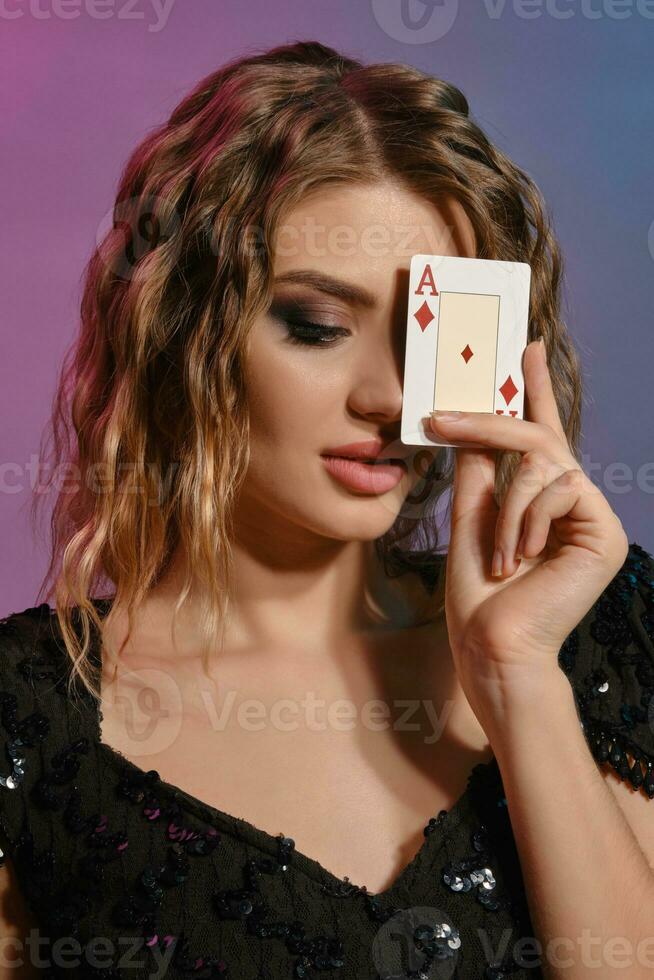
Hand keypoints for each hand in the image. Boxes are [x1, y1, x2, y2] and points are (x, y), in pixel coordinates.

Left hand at [429, 338, 628, 716]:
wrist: (492, 647)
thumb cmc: (478, 594)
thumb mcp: (471, 518)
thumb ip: (478, 470)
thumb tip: (469, 422)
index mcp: (541, 501)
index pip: (540, 434)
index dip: (534, 390)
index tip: (525, 347)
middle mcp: (572, 503)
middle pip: (538, 437)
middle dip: (490, 423)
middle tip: (440, 418)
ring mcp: (593, 518)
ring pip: (545, 462)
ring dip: (508, 506)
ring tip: (500, 554)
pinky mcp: (606, 533)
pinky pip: (560, 489)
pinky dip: (527, 520)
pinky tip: (522, 559)